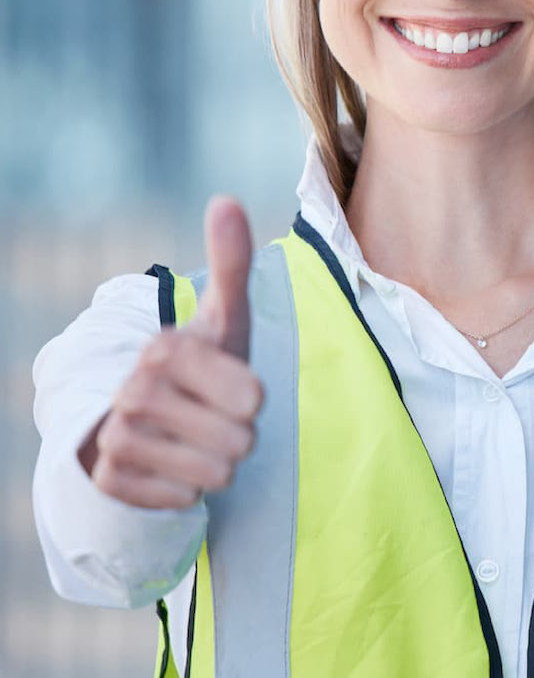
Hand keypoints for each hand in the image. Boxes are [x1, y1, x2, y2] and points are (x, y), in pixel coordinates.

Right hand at [81, 196, 264, 509]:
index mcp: (166, 349)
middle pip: (239, 440)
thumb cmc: (208, 366)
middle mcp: (133, 392)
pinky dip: (189, 491)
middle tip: (215, 417)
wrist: (156, 419)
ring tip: (198, 440)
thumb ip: (232, 263)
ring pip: (216, 474)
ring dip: (218, 464)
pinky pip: (184, 501)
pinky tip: (172, 466)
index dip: (253, 398)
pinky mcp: (112, 482)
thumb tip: (224, 199)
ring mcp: (116, 438)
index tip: (228, 384)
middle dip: (240, 434)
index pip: (252, 397)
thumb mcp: (227, 319)